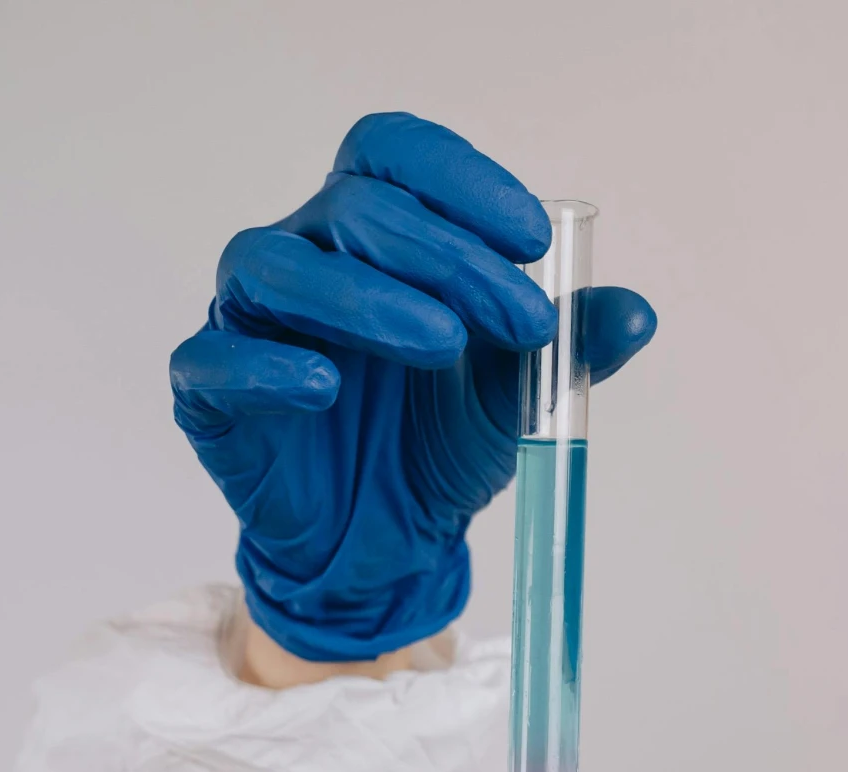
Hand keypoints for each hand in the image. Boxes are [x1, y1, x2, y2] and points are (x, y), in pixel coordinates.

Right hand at [170, 113, 656, 661]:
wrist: (391, 540)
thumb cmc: (442, 439)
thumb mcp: (524, 392)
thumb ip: (575, 347)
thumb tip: (637, 312)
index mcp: (375, 233)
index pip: (395, 155)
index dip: (460, 181)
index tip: (534, 239)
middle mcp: (306, 254)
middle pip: (353, 206)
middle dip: (448, 256)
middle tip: (523, 321)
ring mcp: (248, 317)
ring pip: (275, 264)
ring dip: (368, 298)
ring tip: (442, 344)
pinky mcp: (210, 391)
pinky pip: (215, 357)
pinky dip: (269, 365)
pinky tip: (326, 385)